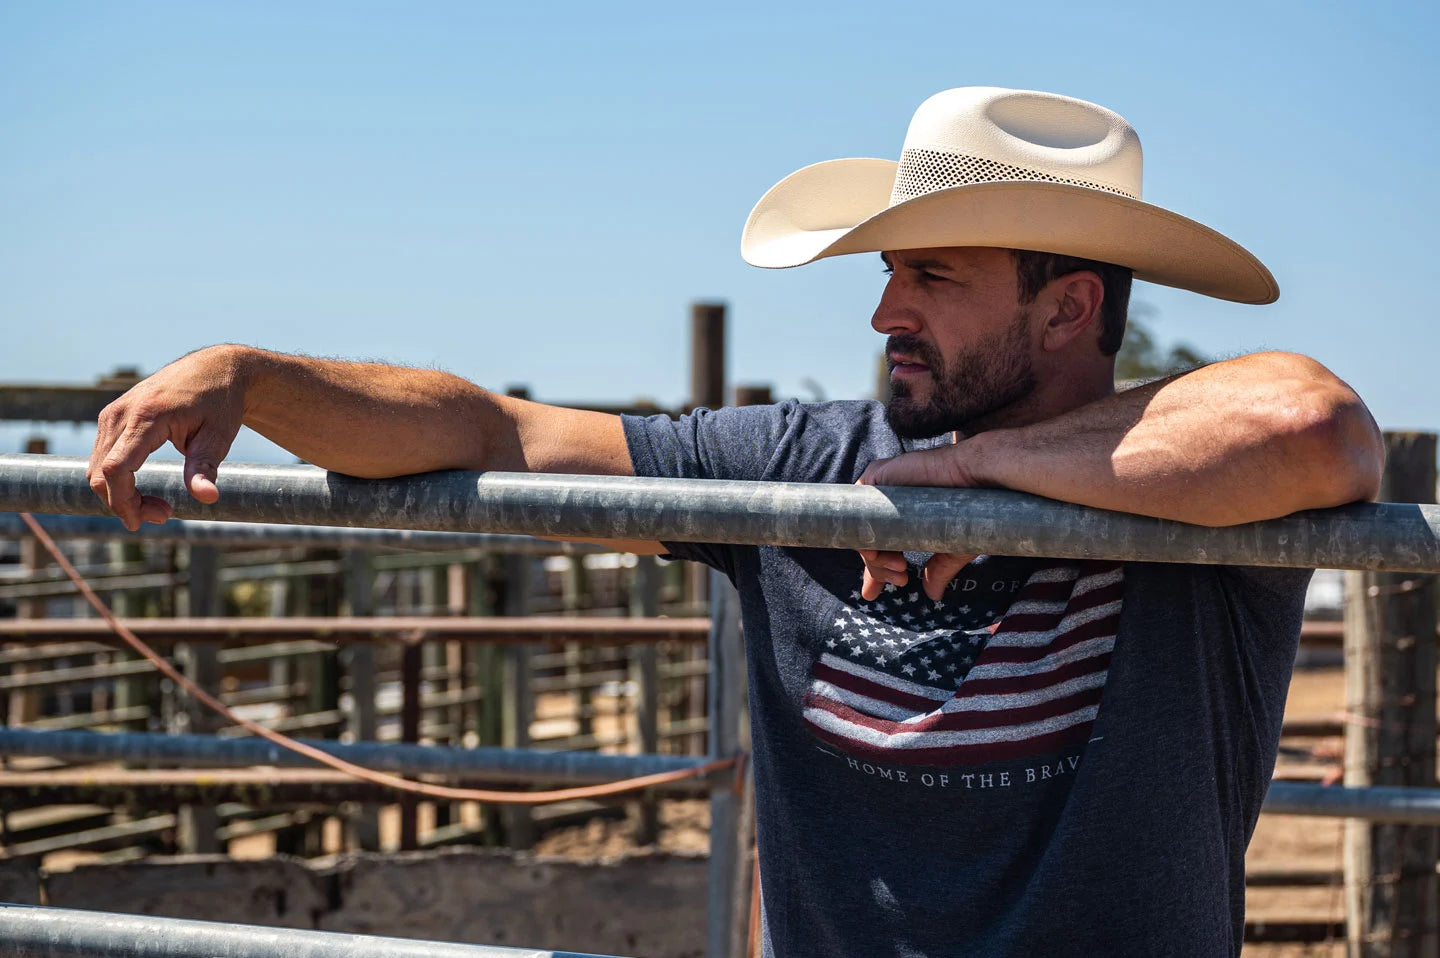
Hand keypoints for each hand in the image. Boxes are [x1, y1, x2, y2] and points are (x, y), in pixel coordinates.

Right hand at [87, 346, 248, 530]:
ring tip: (159, 506)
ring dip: (120, 494)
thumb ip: (206, 468)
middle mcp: (121, 413)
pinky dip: (117, 479)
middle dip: (124, 503)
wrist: (215, 369)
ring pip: (97, 466)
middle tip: (164, 515)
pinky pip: (102, 456)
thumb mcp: (219, 436)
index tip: (140, 523)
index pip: (116, 467)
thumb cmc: (220, 404)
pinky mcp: (113, 417)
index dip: (123, 501)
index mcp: (147, 416)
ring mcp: (113, 413)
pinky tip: (143, 490)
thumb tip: (208, 498)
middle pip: (101, 472)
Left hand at [855, 443, 981, 601]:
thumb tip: (934, 596)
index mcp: (903, 519)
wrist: (976, 479)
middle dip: (878, 570)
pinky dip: (861, 538)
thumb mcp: (951, 550)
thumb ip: (937, 571)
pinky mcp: (875, 477)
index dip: (873, 570)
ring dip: (875, 560)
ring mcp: (881, 491)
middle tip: (900, 581)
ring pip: (861, 532)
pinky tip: (876, 552)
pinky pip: (855, 513)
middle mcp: (889, 504)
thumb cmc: (971, 511)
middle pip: (868, 542)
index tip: (870, 594)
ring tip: (901, 569)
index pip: (878, 546)